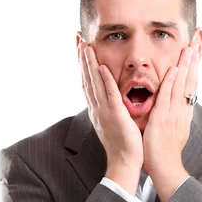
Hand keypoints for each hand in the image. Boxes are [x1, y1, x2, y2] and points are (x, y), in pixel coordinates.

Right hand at [79, 42, 143, 169]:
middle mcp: (97, 108)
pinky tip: (102, 67)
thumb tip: (110, 98)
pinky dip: (105, 80)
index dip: (82, 65)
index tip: (80, 48)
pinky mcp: (115, 116)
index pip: (87, 82)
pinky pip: (109, 95)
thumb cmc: (122, 144)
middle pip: (86, 79)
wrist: (123, 162)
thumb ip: (110, 108)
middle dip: (82, 59)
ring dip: (90, 64)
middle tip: (78, 39)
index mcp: (97, 109)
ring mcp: (104, 111)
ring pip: (95, 83)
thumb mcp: (113, 122)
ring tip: (86, 46)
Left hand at [142, 42, 198, 176]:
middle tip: (196, 43)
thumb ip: (176, 115)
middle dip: (194, 62)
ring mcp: (174, 113)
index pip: (192, 86)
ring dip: (186, 66)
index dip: (194, 69)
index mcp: (185, 113)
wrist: (166, 166)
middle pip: (191, 81)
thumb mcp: (176, 130)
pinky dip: (172, 82)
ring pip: (182, 85)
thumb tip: (179, 106)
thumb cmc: (167, 151)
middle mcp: (182, 110)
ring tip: (189, 48)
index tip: (196, 53)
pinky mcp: (163, 118)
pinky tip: (175, 70)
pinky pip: (168, 97)